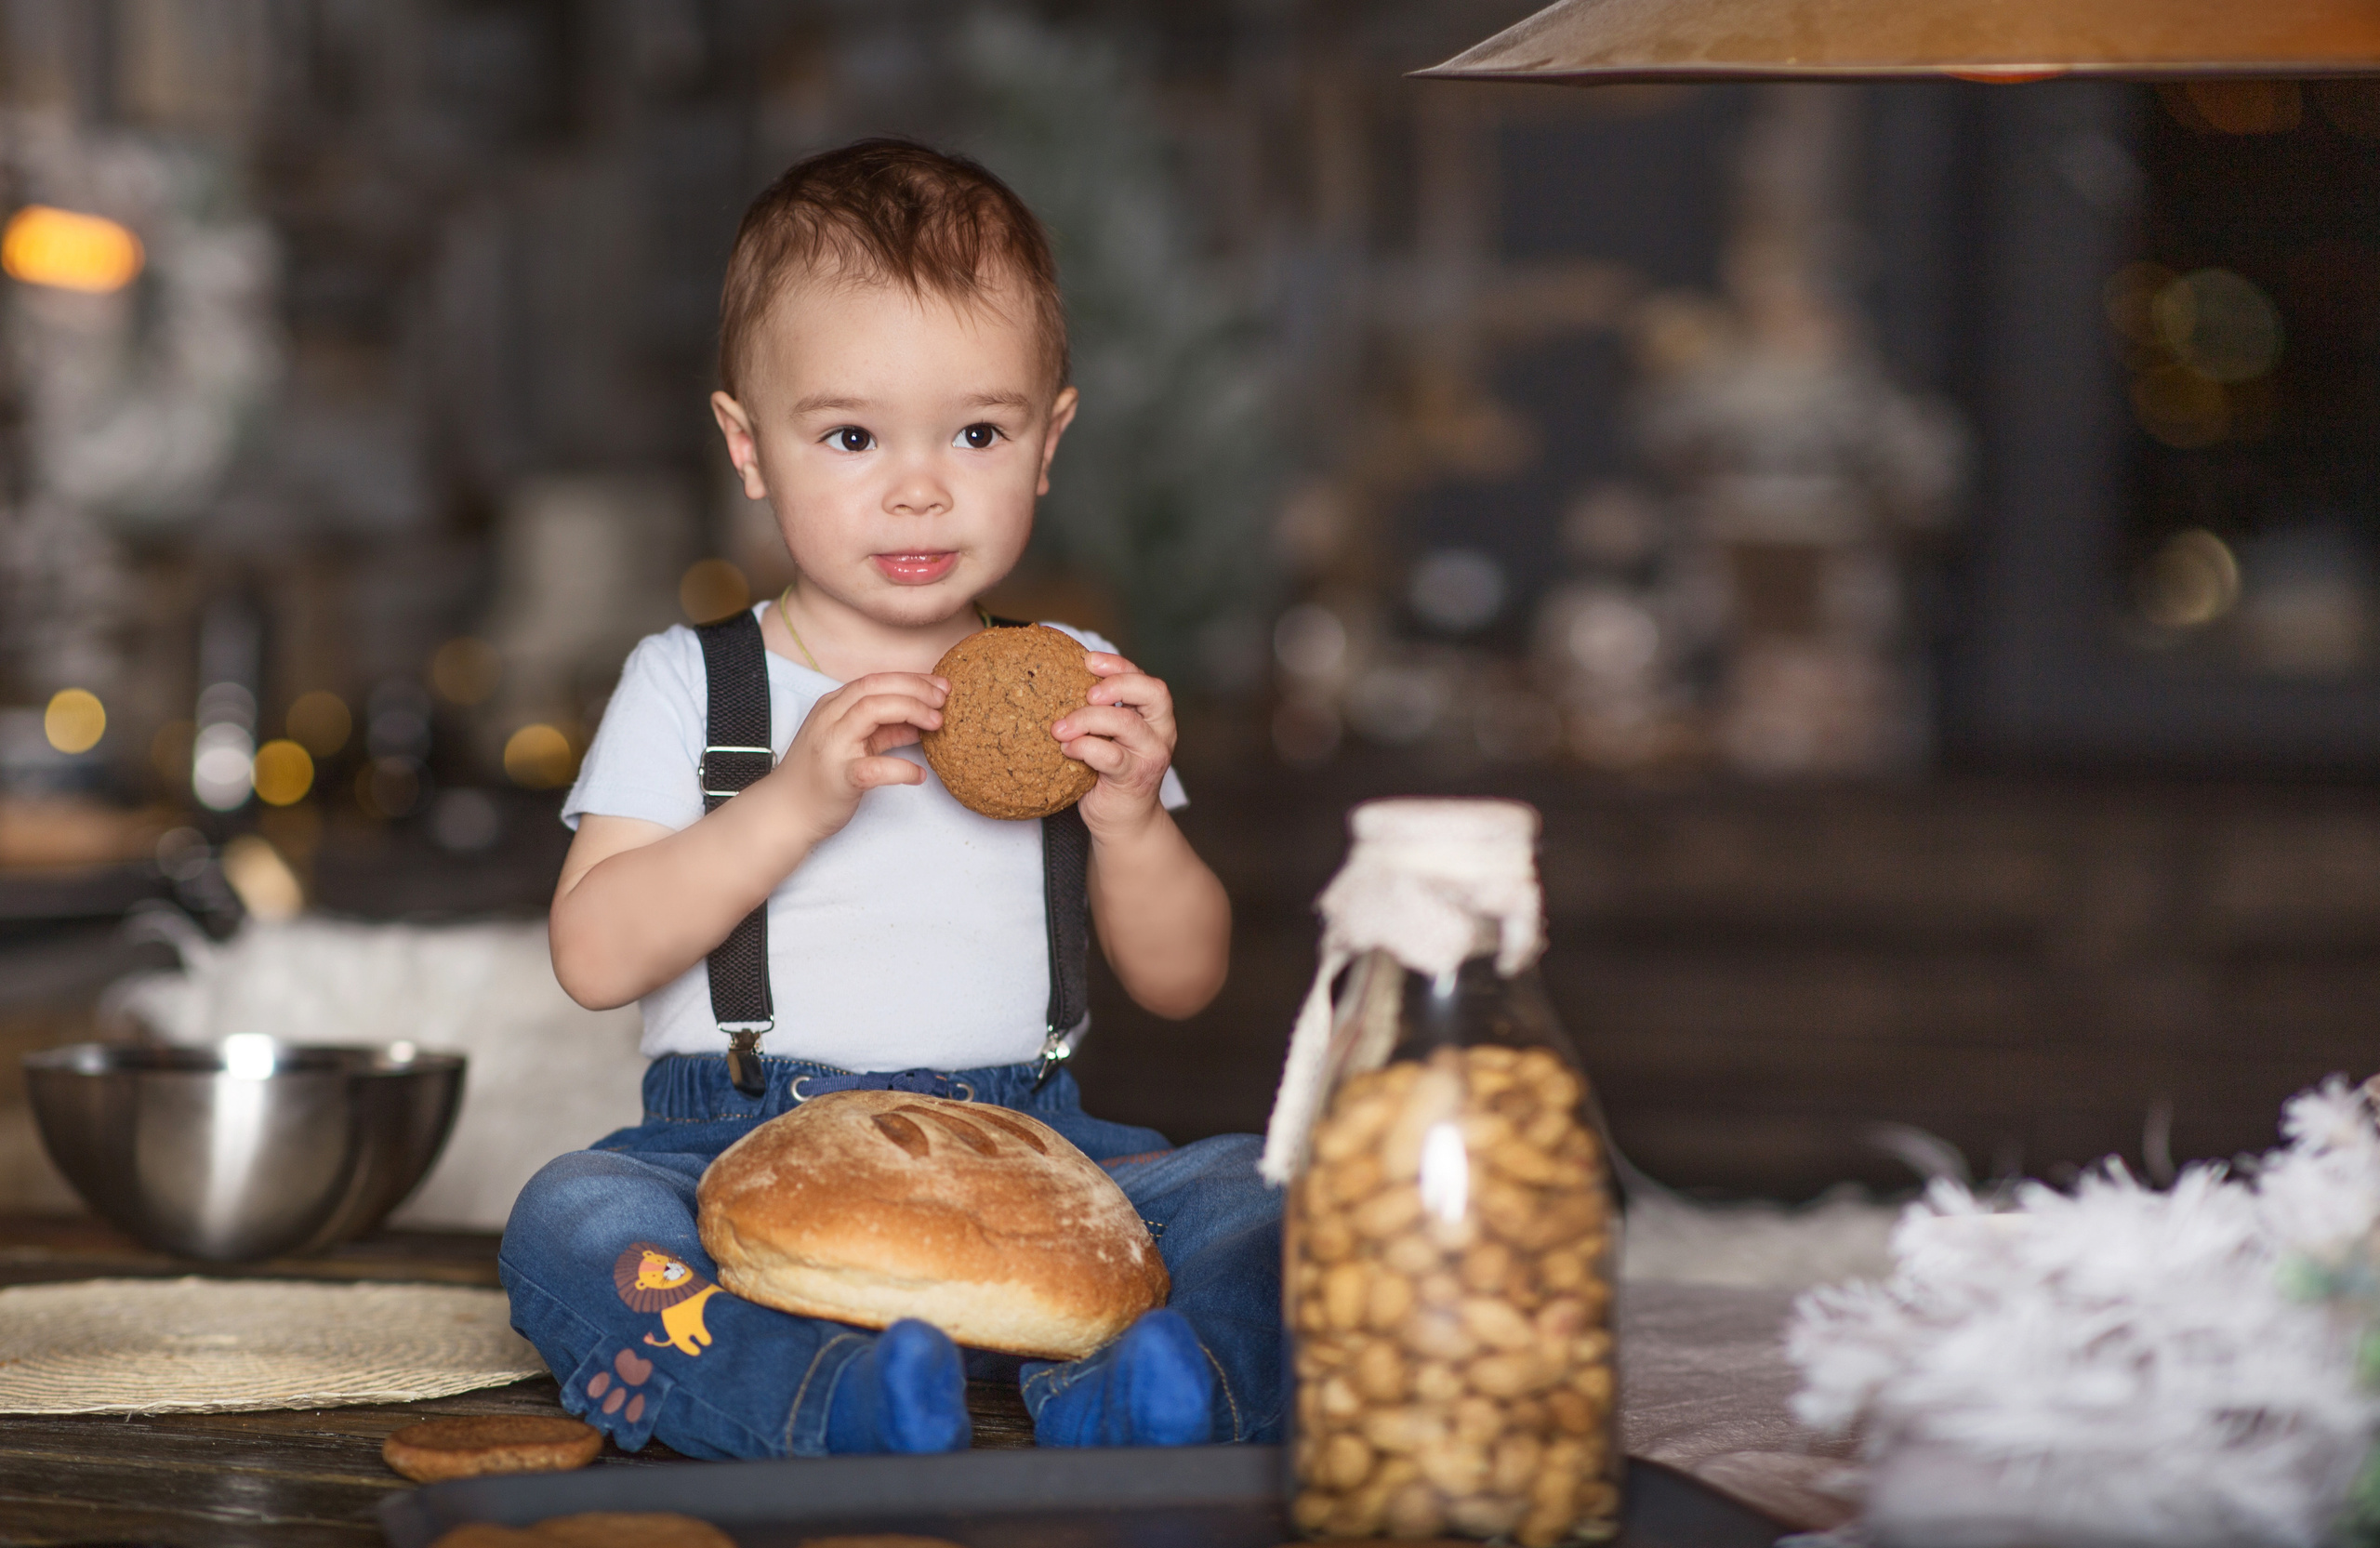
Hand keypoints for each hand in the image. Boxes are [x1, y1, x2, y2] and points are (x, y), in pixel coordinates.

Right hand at [763, 671, 947, 841]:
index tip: (940, 686)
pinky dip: (902, 768)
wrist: (786, 813)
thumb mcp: (852, 744)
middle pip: (876, 688)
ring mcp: (832, 746)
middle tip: (944, 701)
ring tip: (937, 724)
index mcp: (833, 707)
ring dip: (911, 712)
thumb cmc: (820, 778)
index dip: (912, 679)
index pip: (876, 680)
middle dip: (915, 689)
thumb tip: (920, 724)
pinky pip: (875, 767)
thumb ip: (885, 731)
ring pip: (871, 710)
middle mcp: (830, 719)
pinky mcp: (839, 777)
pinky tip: (919, 775)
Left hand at [1053, 652, 1175, 835]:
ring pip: (1125, 723)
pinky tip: (1066, 749)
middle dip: (1115, 685)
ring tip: (1060, 728)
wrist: (1123, 820)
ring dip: (1087, 719)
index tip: (1088, 661)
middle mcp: (1160, 733)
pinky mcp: (1132, 778)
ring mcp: (1149, 756)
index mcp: (1155, 717)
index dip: (1120, 665)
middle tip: (1086, 694)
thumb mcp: (1110, 735)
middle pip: (1151, 692)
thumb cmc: (1109, 772)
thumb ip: (1100, 710)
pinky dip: (1083, 747)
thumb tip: (1061, 676)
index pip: (1147, 680)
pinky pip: (1109, 755)